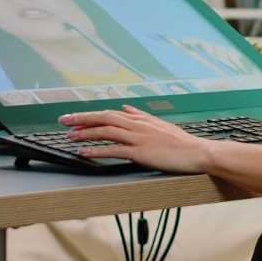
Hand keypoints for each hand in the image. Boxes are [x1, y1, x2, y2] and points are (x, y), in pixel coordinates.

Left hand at [59, 106, 214, 173]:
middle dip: (81, 119)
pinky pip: (114, 150)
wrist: (198, 153)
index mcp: (141, 119)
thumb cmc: (181, 142)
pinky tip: (84, 152)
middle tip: (63, 121)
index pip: (110, 113)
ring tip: (69, 136)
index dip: (90, 114)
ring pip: (106, 131)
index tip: (74, 117)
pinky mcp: (140, 152)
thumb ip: (141, 116)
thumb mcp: (160, 124)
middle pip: (103, 118)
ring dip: (85, 133)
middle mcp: (137, 125)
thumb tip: (126, 107)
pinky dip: (97, 150)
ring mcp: (138, 138)